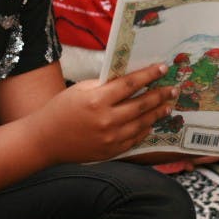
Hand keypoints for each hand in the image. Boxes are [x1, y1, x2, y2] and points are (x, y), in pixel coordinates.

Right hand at [30, 63, 177, 164]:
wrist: (45, 140)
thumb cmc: (61, 109)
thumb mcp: (81, 89)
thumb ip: (105, 84)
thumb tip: (129, 78)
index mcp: (97, 100)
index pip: (130, 84)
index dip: (149, 75)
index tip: (162, 68)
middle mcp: (106, 120)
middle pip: (141, 105)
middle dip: (160, 95)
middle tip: (174, 89)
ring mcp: (110, 138)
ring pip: (142, 123)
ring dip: (157, 113)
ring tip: (168, 105)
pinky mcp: (110, 151)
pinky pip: (134, 139)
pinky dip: (145, 130)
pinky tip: (152, 123)